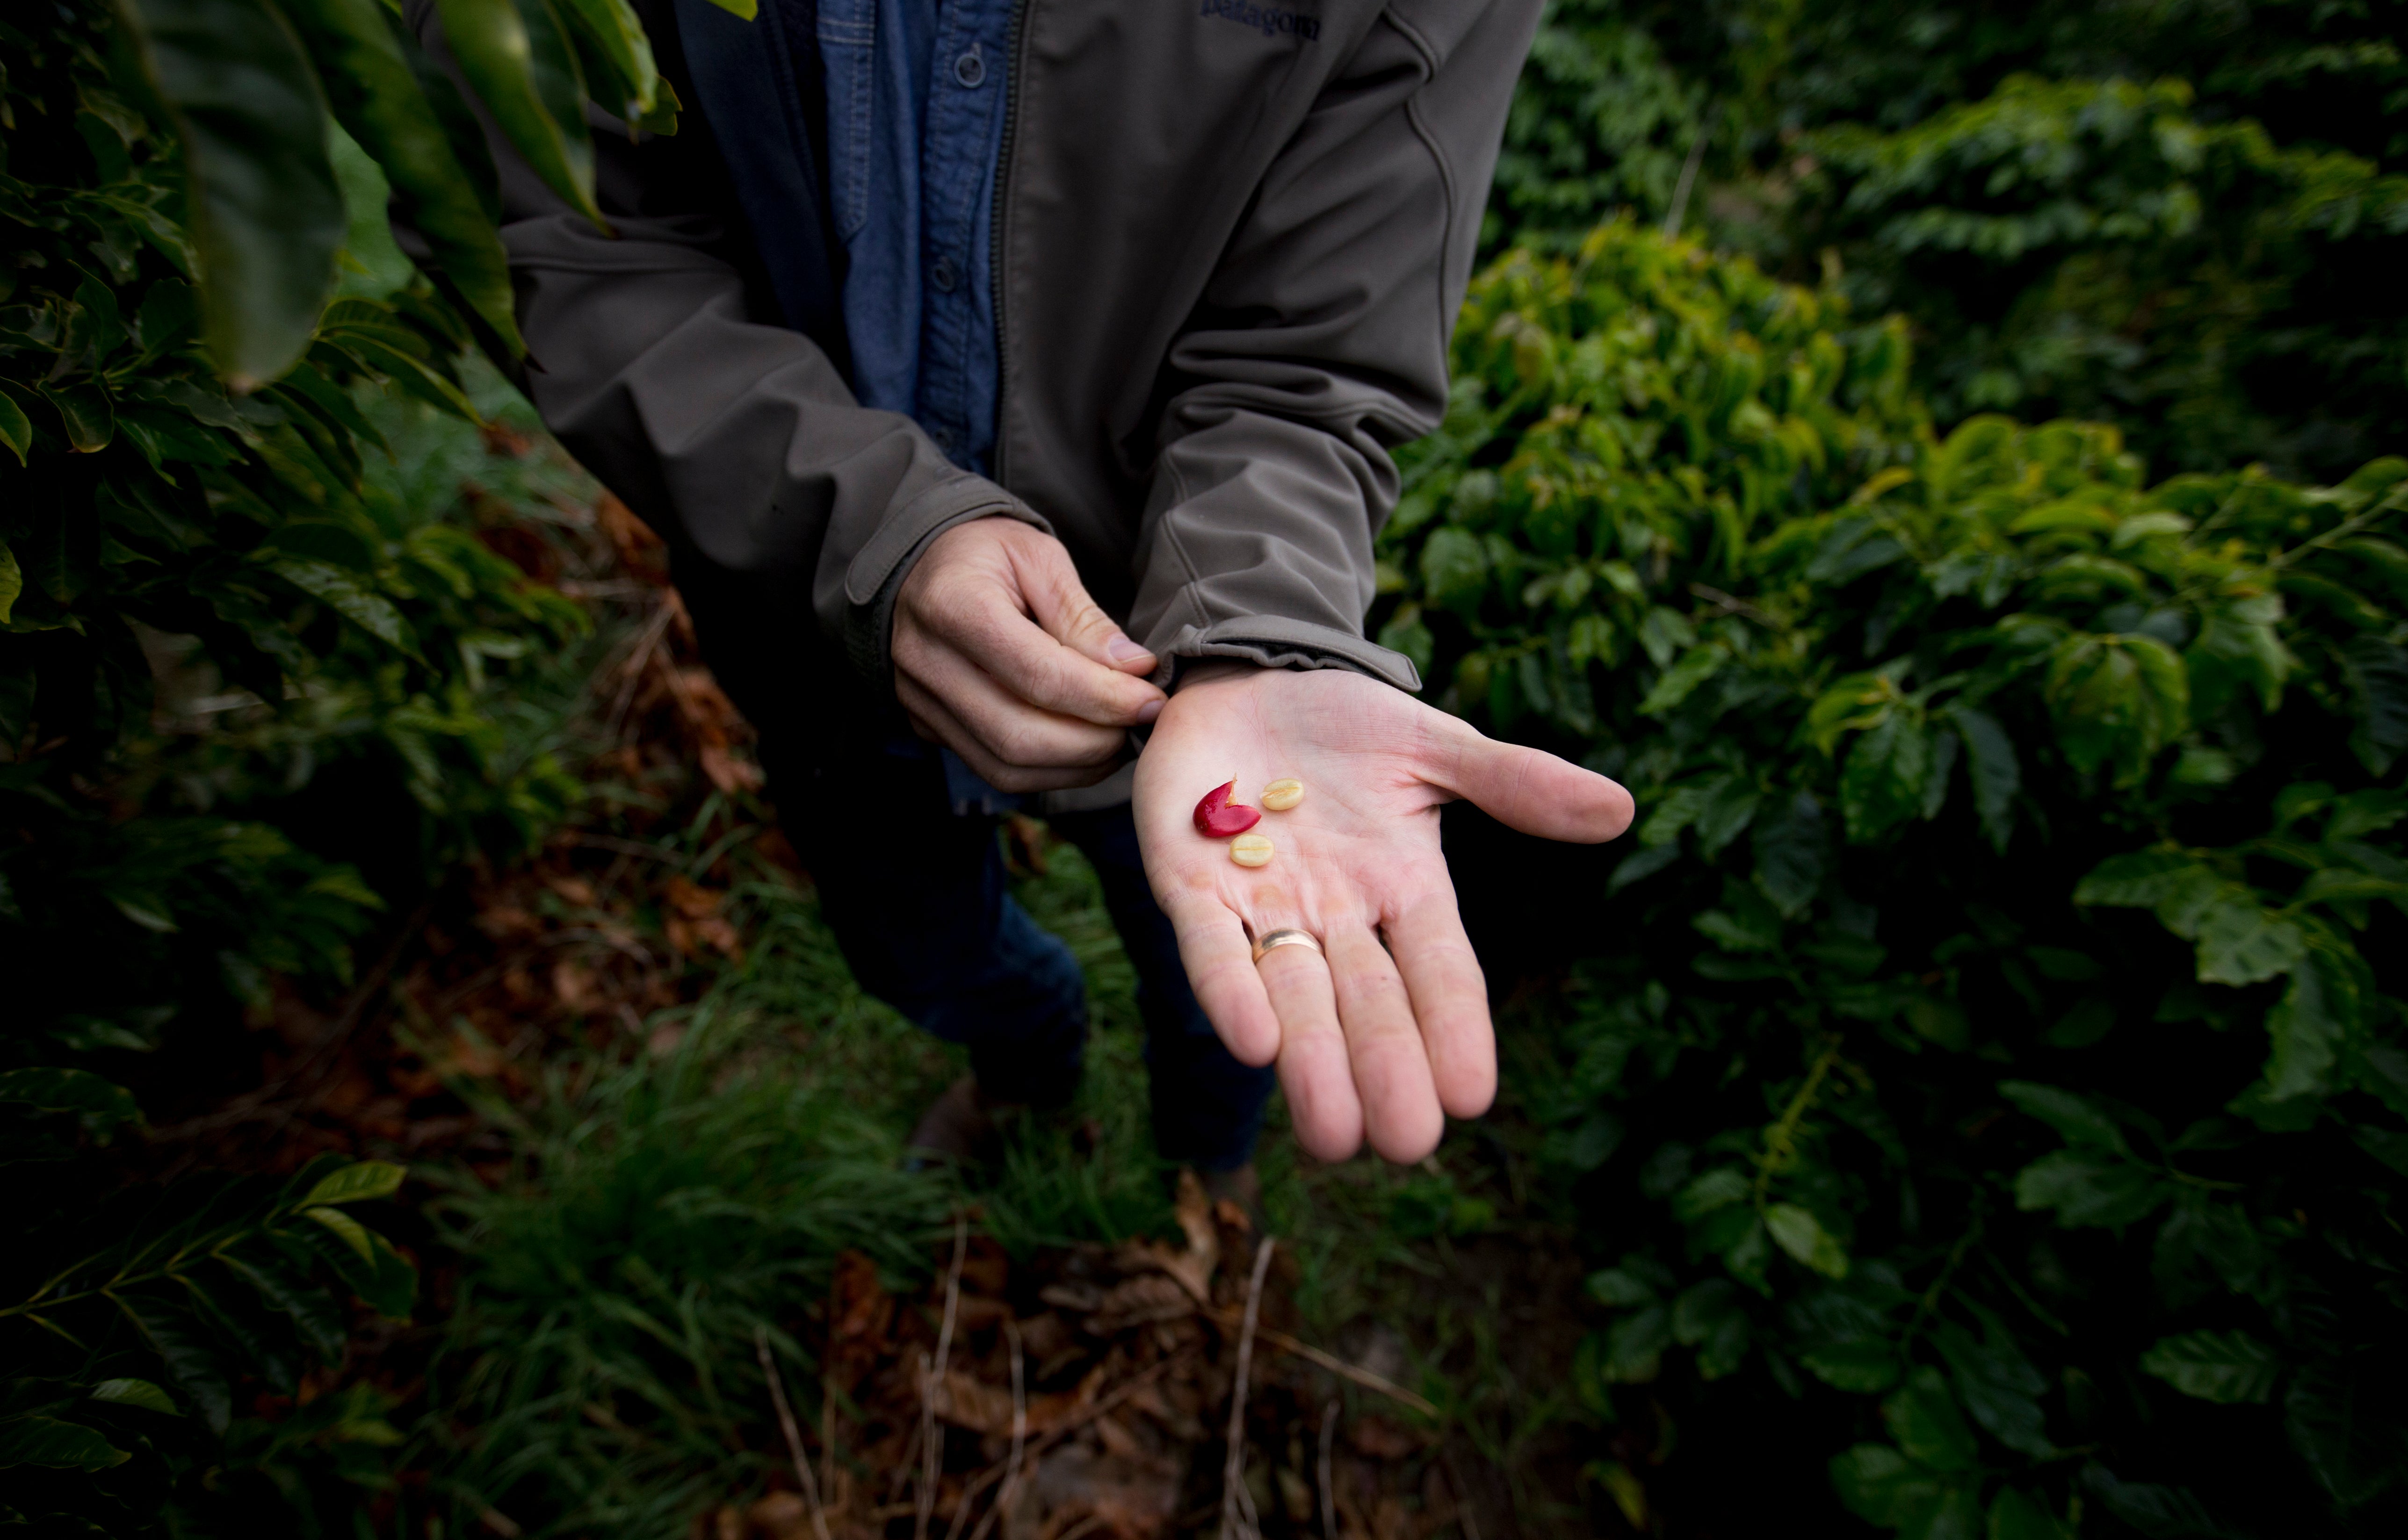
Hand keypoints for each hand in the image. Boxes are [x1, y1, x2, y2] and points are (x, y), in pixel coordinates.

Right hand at [893, 518, 1166, 791]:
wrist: (920, 567)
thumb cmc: (985, 555)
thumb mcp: (1039, 560)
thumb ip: (1083, 618)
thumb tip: (1135, 670)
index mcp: (952, 604)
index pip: (1036, 674)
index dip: (1103, 698)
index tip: (1151, 701)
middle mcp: (926, 662)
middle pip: (1019, 734)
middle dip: (1094, 741)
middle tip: (1141, 725)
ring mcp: (921, 702)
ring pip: (1007, 765)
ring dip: (1077, 765)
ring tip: (1119, 739)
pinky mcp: (929, 728)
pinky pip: (995, 771)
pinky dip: (1051, 772)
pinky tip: (1086, 750)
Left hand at [1133, 664, 1633, 1162]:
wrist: (1244, 679)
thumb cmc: (1342, 722)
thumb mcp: (1430, 745)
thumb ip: (1512, 781)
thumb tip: (1619, 807)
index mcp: (1402, 889)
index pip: (1440, 972)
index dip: (1455, 1029)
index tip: (1472, 1096)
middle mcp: (1335, 916)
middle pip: (1368, 1006)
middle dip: (1386, 1071)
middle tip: (1406, 1142)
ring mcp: (1261, 907)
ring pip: (1293, 1000)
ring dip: (1312, 1066)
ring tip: (1334, 1135)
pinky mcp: (1189, 887)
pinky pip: (1213, 951)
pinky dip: (1230, 993)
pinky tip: (1251, 1045)